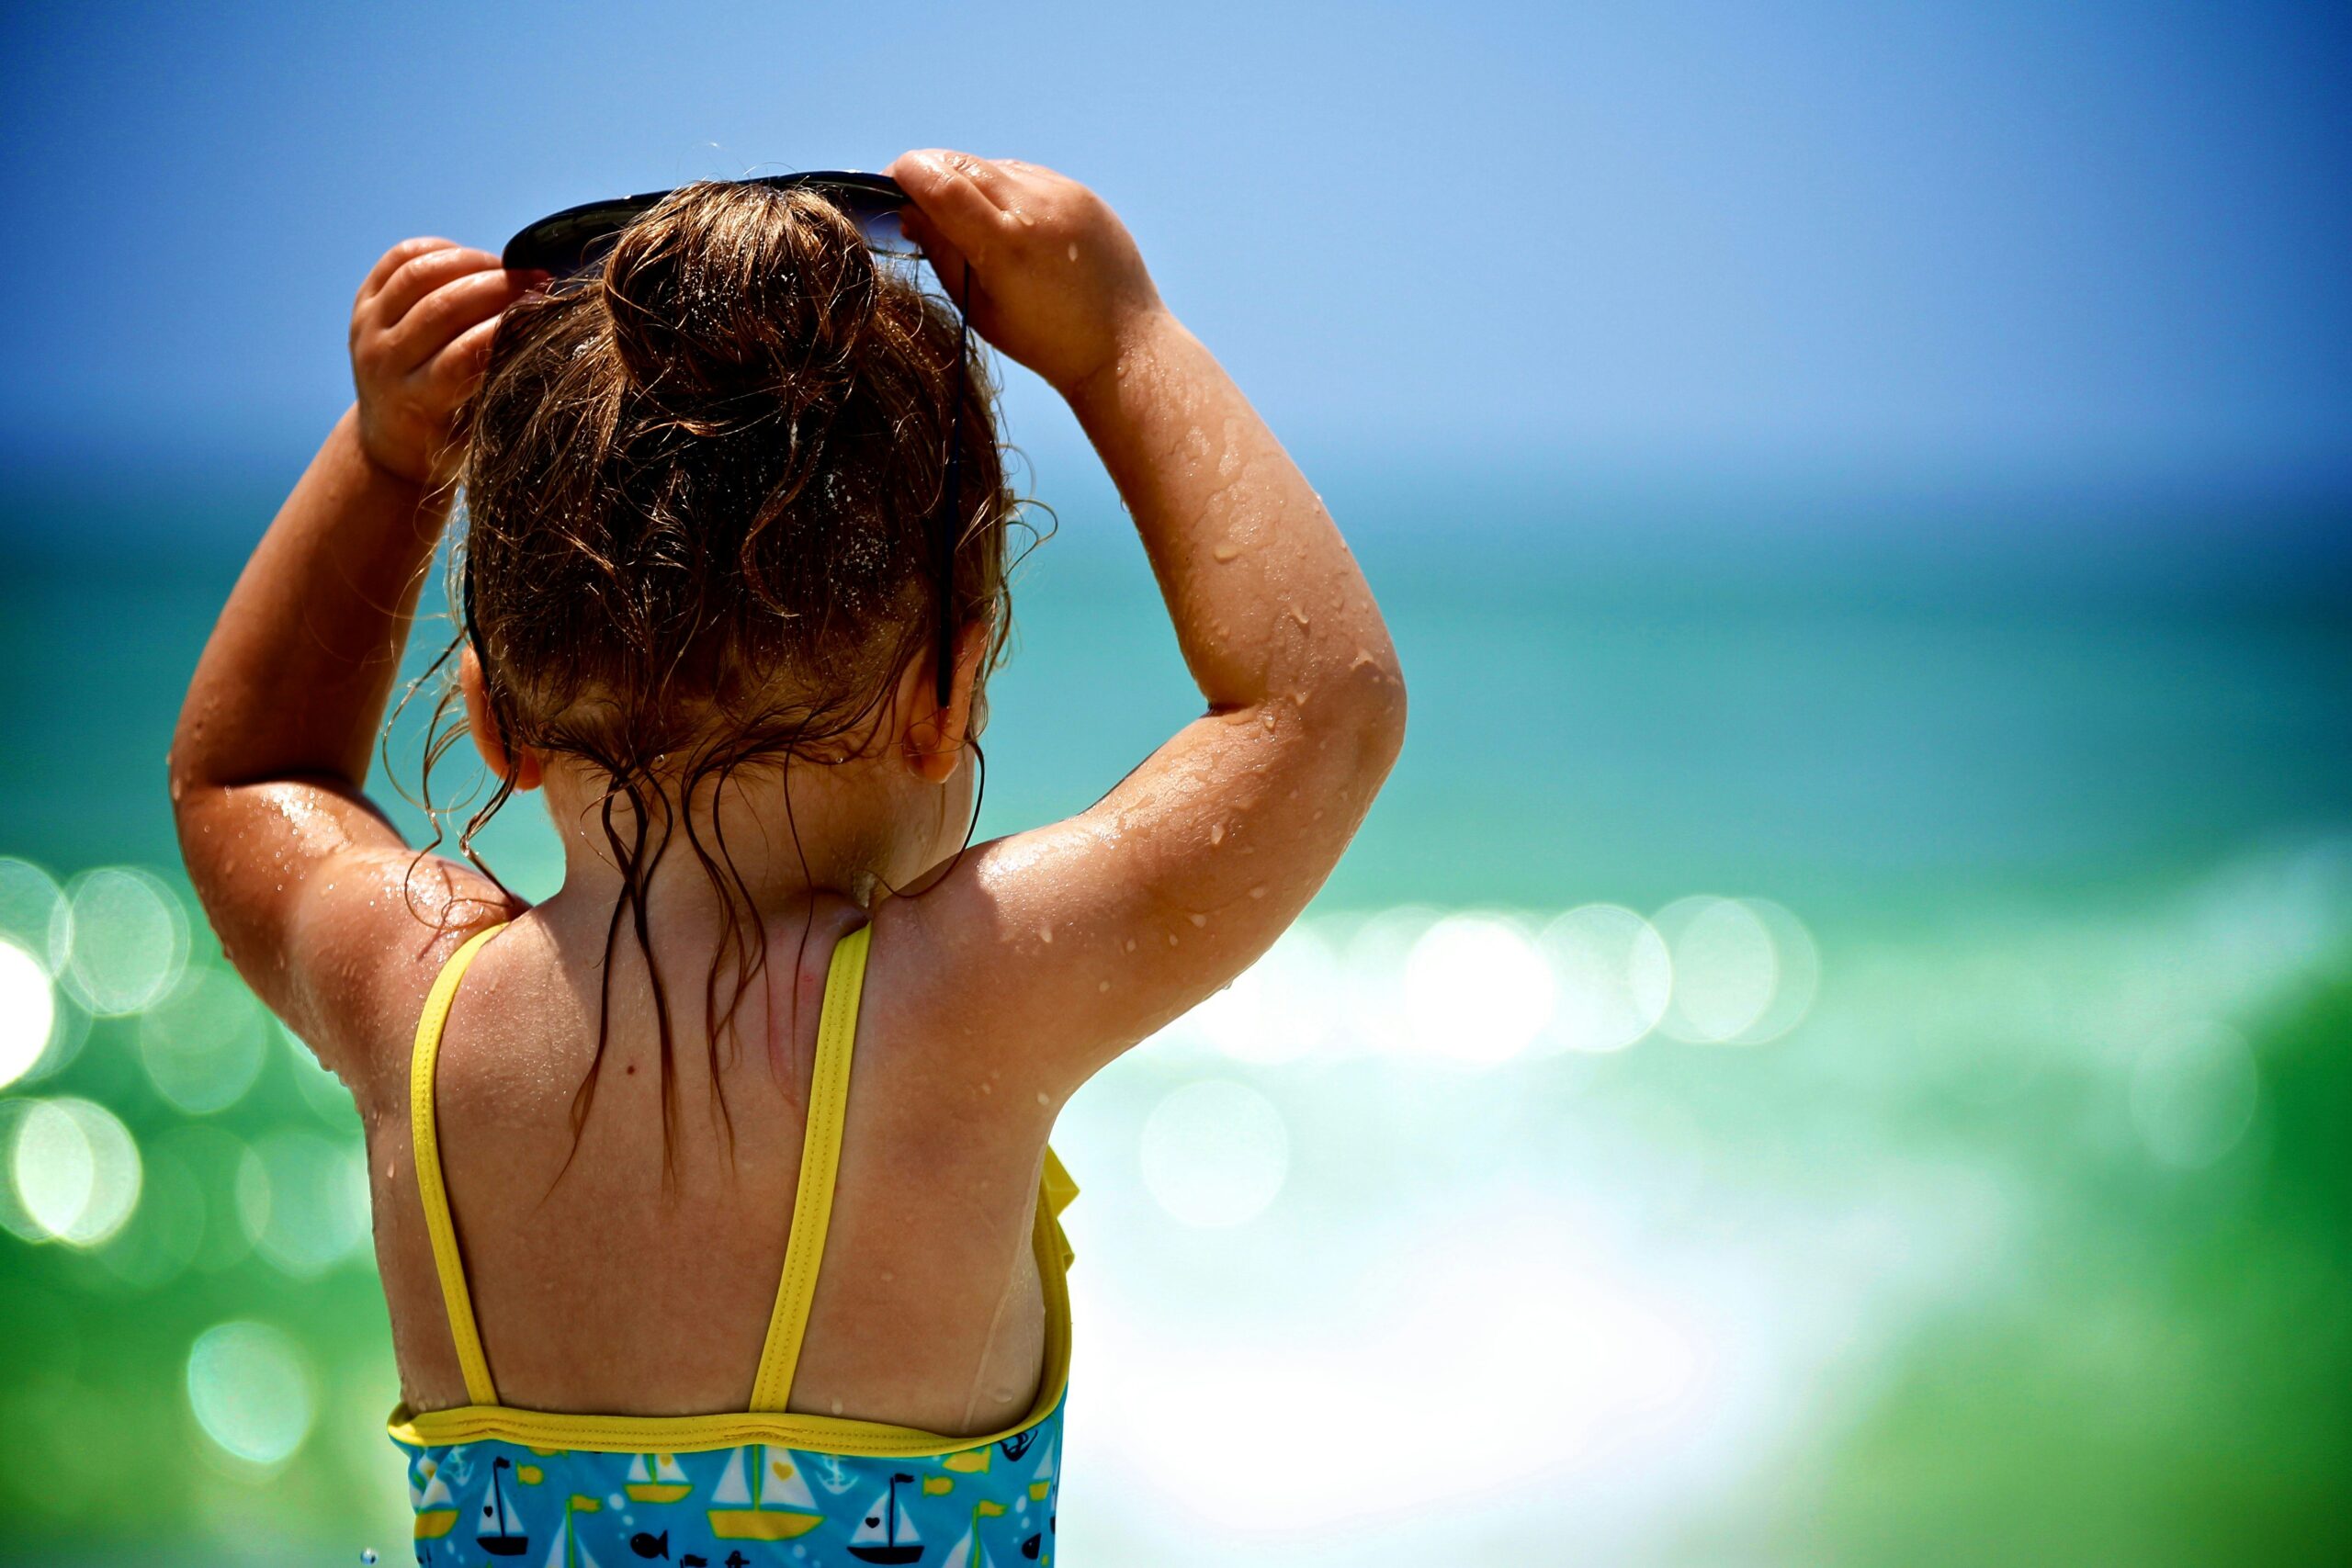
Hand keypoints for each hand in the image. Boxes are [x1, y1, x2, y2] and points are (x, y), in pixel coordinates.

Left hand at [348, 239, 543, 485]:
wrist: (391, 439)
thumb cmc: (449, 440)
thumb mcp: (479, 433)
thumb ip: (502, 389)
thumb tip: (541, 335)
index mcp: (415, 401)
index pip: (463, 352)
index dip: (506, 324)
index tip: (543, 308)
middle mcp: (384, 362)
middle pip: (441, 307)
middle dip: (496, 286)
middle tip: (536, 280)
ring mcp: (367, 329)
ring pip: (417, 274)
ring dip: (470, 262)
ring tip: (507, 268)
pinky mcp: (362, 303)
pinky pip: (399, 257)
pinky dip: (440, 249)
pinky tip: (471, 260)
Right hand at [885, 150, 1164, 395]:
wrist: (1121, 344)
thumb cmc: (1044, 339)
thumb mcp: (979, 309)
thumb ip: (941, 254)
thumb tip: (909, 211)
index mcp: (1005, 244)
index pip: (938, 182)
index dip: (905, 174)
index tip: (889, 183)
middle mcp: (1035, 208)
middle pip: (960, 163)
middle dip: (929, 173)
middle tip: (915, 198)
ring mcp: (1063, 194)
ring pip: (992, 165)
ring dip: (967, 180)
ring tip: (967, 219)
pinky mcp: (1080, 192)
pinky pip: (1025, 173)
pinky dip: (1003, 186)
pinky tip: (1006, 220)